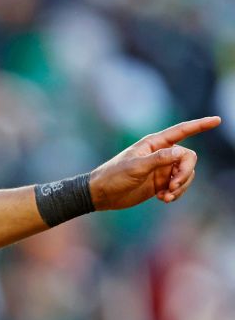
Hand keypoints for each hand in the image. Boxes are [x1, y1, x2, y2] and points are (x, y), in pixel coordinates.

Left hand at [89, 116, 221, 210]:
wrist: (102, 195)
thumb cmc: (114, 176)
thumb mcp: (136, 167)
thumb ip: (159, 159)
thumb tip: (181, 152)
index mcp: (154, 143)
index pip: (181, 131)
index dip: (200, 125)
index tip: (217, 120)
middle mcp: (161, 154)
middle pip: (189, 158)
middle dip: (185, 173)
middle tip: (173, 186)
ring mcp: (161, 169)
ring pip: (186, 174)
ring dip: (181, 186)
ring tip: (166, 196)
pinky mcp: (160, 183)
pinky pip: (179, 186)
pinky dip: (176, 193)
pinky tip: (163, 199)